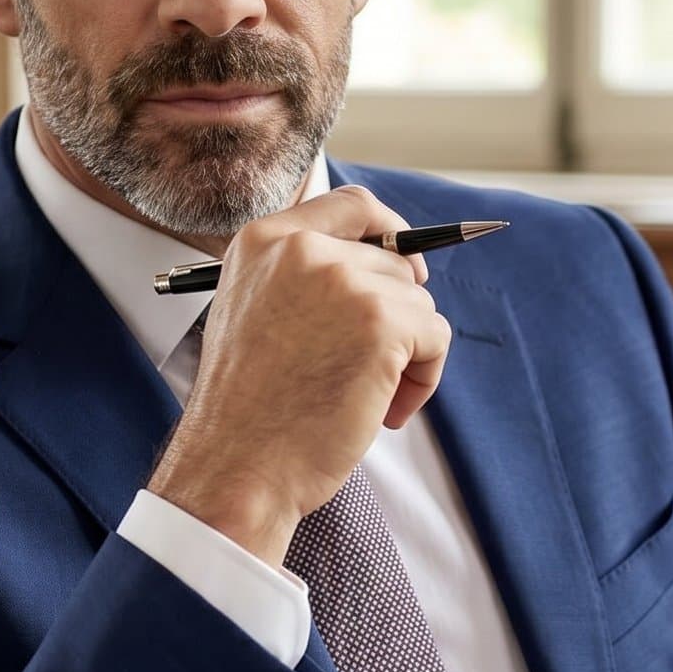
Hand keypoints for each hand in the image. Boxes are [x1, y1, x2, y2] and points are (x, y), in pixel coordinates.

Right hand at [147, 184, 452, 568]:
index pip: (351, 205)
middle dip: (396, 318)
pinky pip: (435, 337)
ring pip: (417, 304)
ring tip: (365, 401)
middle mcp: (302, 249)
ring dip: (408, 356)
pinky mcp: (380, 320)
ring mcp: (343, 281)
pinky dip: (423, 379)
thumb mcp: (255, 315)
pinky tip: (384, 412)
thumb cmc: (248, 411)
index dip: (390, 231)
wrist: (237, 466)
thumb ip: (305, 281)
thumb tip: (392, 272)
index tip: (405, 266)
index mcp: (264, 242)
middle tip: (368, 374)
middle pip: (393, 263)